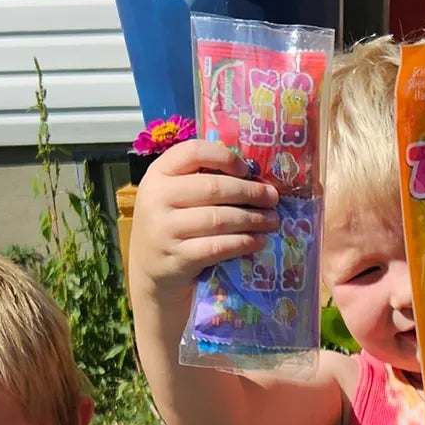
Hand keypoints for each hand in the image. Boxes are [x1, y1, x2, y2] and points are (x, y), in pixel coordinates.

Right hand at [126, 137, 278, 316]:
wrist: (151, 272)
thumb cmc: (173, 226)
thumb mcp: (174, 196)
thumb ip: (200, 180)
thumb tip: (252, 175)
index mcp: (158, 174)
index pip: (192, 152)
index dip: (224, 157)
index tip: (247, 170)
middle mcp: (156, 198)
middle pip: (213, 187)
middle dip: (250, 192)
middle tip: (273, 198)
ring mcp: (164, 229)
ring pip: (219, 218)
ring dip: (252, 219)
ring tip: (272, 220)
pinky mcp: (178, 257)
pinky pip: (218, 246)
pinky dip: (243, 243)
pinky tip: (258, 241)